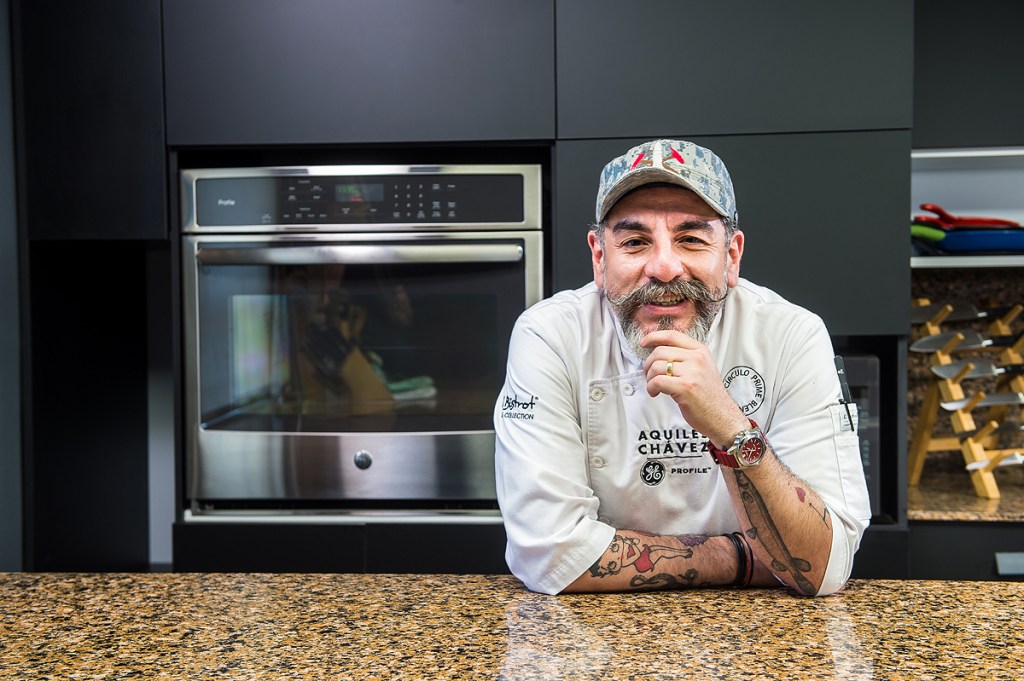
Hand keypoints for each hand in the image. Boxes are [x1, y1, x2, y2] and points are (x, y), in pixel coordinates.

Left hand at [640, 329, 747, 446]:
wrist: (722, 416)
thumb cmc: (709, 396)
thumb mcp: (703, 368)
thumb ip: (685, 358)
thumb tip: (659, 352)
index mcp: (700, 351)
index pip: (672, 335)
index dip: (653, 337)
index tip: (643, 342)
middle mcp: (697, 358)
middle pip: (660, 351)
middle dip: (648, 364)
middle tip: (649, 376)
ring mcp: (692, 372)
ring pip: (656, 366)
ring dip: (649, 378)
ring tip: (654, 387)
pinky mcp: (685, 387)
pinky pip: (657, 381)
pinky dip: (651, 388)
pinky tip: (655, 393)